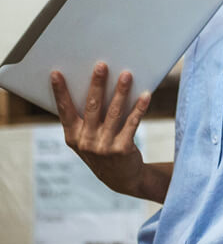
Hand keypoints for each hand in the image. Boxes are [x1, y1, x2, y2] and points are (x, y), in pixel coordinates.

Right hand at [50, 63, 150, 196]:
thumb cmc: (102, 148)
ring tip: (127, 75)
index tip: (56, 73)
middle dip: (97, 84)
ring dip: (121, 92)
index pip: (64, 110)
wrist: (121, 178)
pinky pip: (132, 123)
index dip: (60, 92)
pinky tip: (145, 95)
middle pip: (92, 107)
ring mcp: (104, 146)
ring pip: (114, 113)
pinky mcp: (122, 149)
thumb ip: (87, 117)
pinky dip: (139, 108)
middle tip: (101, 65)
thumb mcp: (87, 137)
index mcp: (73, 136)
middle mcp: (86, 141)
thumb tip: (95, 83)